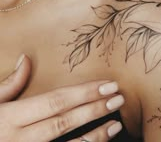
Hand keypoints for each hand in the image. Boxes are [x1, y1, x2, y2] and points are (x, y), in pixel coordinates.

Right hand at [0, 54, 123, 141]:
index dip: (84, 93)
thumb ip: (9, 85)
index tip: (107, 84)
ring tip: (116, 123)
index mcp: (11, 118)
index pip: (56, 101)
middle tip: (118, 99)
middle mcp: (22, 138)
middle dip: (95, 109)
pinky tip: (100, 141)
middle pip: (66, 121)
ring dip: (96, 136)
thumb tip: (26, 59)